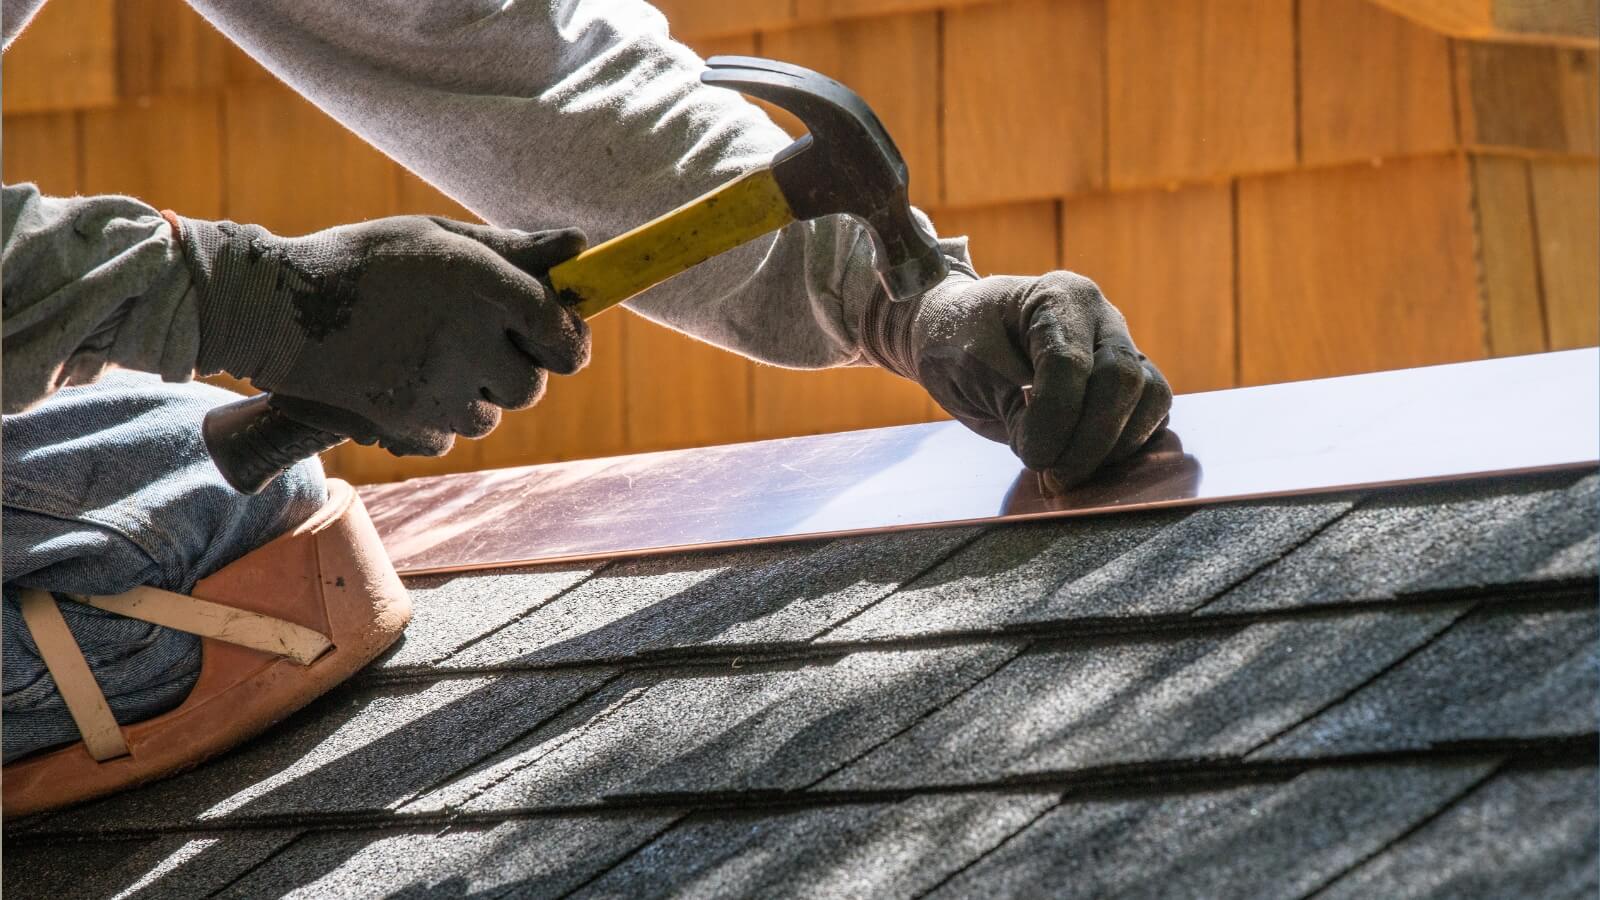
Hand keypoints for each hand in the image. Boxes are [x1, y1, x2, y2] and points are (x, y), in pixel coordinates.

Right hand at [177, 214, 587, 455]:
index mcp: (481, 286)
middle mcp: (467, 341)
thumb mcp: (438, 237)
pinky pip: (448, 437)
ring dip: (474, 395)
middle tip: (476, 344)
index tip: (558, 338)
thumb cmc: (365, 261)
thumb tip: (581, 248)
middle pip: (531, 386)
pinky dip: (435, 419)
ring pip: (491, 416)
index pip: (562, 334)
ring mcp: (437, 390)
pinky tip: (402, 382)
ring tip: (429, 358)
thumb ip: (513, 249)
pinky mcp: (406, 425)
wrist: (275, 308)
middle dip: (514, 370)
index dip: (568, 340)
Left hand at [862, 270, 1172, 487]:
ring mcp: (1121, 346)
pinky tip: (1085, 463)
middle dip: (1090, 440)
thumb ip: (1015, 407)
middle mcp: (1101, 317)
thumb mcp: (970, 370)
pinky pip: (1151, 414)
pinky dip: (1124, 446)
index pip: (1070, 364)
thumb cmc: (955, 342)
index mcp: (1058, 296)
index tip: (1030, 456)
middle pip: (1123, 380)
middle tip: (1053, 477)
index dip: (1054, 419)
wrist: (954, 335)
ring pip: (1152, 397)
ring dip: (1114, 446)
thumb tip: (1057, 455)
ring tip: (1067, 471)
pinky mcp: (1128, 381)